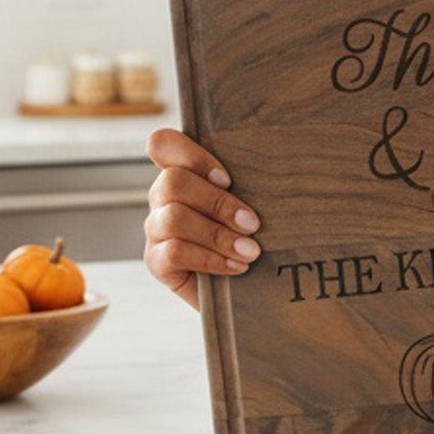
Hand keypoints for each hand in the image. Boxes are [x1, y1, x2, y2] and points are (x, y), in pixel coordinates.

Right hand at [144, 127, 260, 310]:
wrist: (247, 289)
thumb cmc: (251, 238)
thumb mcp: (250, 207)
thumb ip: (249, 185)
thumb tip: (278, 170)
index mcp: (184, 175)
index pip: (163, 144)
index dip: (192, 155)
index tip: (228, 179)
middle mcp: (163, 198)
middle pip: (172, 182)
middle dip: (218, 203)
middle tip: (253, 223)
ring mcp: (155, 229)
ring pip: (174, 218)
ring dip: (218, 235)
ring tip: (251, 251)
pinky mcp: (156, 262)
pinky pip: (174, 252)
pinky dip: (210, 259)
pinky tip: (236, 266)